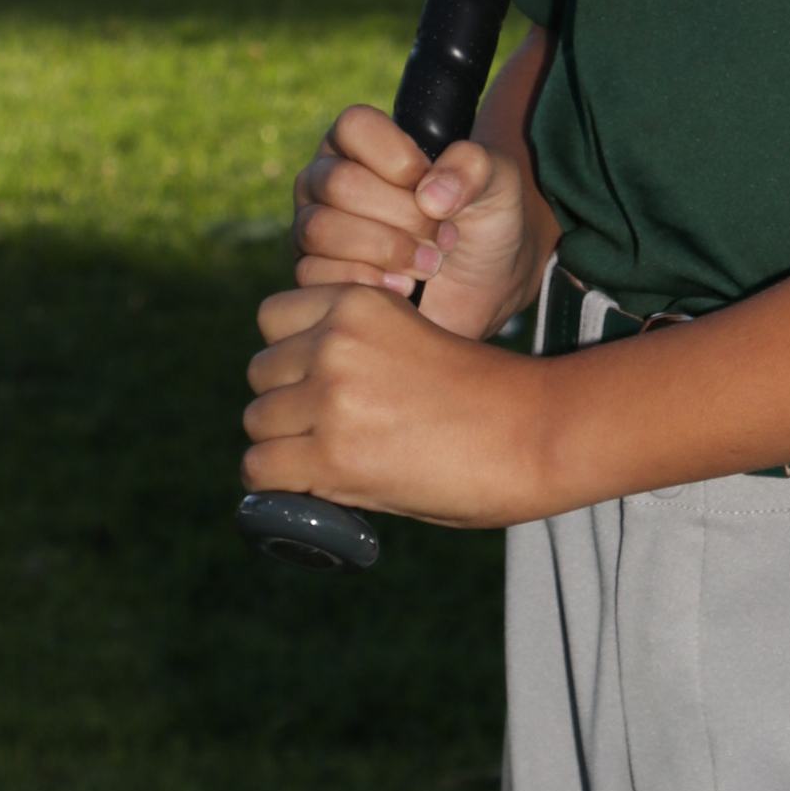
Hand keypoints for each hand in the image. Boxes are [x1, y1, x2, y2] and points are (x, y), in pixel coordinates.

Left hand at [242, 281, 543, 526]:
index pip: (273, 318)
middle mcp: (336, 341)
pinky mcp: (332, 455)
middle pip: (261, 374)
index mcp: (359, 302)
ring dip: (283, 446)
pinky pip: (260, 470)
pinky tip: (314, 489)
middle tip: (329, 431)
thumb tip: (293, 393)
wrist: (533, 433)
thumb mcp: (410, 339)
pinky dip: (278, 485)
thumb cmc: (483, 395)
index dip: (292, 352)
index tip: (318, 380)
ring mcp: (331, 397)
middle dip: (286, 402)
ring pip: (257, 423)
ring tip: (329, 462)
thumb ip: (353, 350)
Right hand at [290, 104, 535, 341]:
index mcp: (362, 141)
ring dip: (386, 251)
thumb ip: (473, 167)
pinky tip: (405, 288)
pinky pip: (313, 274)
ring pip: (320, 229)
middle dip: (403, 216)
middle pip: (339, 184)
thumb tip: (430, 196)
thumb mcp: (498, 181)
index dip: (400, 161)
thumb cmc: (484, 219)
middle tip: (443, 237)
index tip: (436, 191)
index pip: (355, 126)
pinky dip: (367, 283)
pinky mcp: (313, 274)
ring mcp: (313, 225)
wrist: (486, 284)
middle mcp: (328, 177)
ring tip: (429, 264)